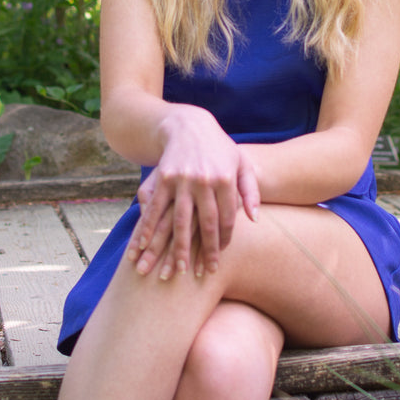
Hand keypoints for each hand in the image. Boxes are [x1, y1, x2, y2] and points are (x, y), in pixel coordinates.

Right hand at [126, 110, 259, 278]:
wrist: (188, 125)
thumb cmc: (219, 148)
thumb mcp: (241, 163)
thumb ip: (251, 191)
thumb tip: (254, 219)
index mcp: (225, 179)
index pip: (227, 218)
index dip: (223, 240)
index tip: (219, 257)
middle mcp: (204, 180)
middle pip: (205, 224)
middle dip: (203, 252)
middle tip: (202, 274)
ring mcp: (181, 180)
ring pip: (179, 221)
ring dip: (176, 248)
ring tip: (175, 271)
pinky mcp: (163, 178)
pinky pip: (155, 209)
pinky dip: (148, 230)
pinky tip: (144, 247)